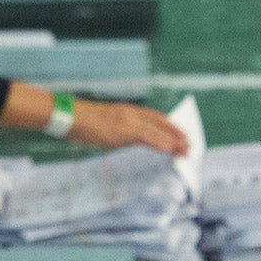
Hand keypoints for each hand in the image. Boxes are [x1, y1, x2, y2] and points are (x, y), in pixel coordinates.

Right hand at [66, 97, 189, 156]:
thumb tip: (128, 139)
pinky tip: (171, 150)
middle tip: (189, 143)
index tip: (180, 133)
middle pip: (161, 122)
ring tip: (185, 150)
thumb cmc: (82, 122)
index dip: (169, 125)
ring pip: (158, 131)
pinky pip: (148, 138)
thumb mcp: (106, 124)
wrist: (70, 116)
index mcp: (127, 110)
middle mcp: (132, 113)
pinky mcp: (125, 131)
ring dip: (174, 141)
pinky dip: (162, 143)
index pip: (155, 116)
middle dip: (176, 133)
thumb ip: (120, 129)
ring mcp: (129, 121)